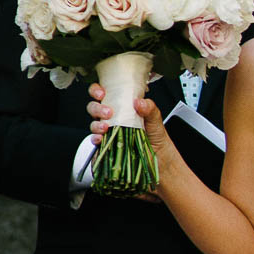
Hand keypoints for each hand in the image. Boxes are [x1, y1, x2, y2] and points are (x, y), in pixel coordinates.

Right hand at [86, 84, 171, 201]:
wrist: (159, 162)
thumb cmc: (157, 140)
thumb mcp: (156, 122)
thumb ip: (150, 109)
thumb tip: (139, 102)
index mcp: (123, 109)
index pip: (105, 95)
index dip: (98, 91)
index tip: (102, 92)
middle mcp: (113, 120)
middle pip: (94, 108)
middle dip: (97, 108)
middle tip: (109, 112)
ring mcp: (108, 134)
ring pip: (93, 124)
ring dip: (96, 124)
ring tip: (106, 127)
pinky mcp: (106, 148)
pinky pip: (96, 142)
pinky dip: (95, 139)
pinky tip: (101, 139)